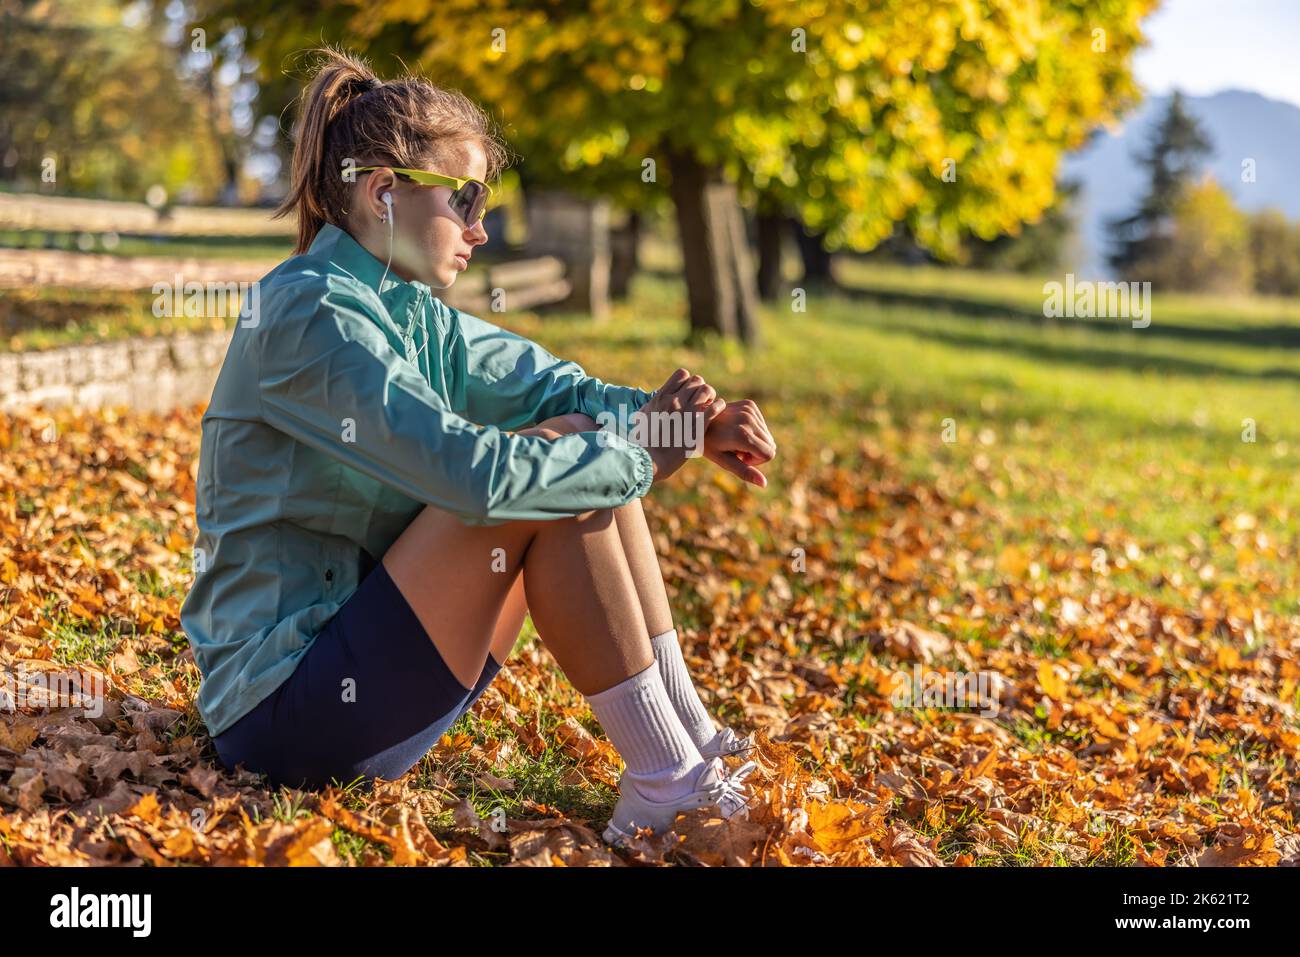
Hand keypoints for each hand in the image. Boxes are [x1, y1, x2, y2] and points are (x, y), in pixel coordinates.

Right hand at [637, 367, 725, 482]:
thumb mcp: (641, 419)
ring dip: (710, 396)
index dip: (688, 381)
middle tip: (701, 400)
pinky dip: (719, 406)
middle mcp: (674, 401)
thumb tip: (648, 406)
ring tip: (709, 405)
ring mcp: (687, 413)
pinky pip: (714, 407)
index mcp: (661, 397)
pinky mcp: (697, 427)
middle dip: (701, 388)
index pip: (682, 374)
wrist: (649, 459)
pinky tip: (718, 409)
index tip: (688, 392)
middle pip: (697, 380)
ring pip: (707, 390)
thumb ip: (648, 408)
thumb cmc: (643, 442)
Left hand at [703, 399, 775, 486]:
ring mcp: (749, 410)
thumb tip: (764, 484)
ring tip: (734, 438)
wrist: (694, 419)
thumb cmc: (707, 444)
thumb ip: (745, 472)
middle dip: (756, 451)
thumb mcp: (724, 461)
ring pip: (767, 435)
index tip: (740, 457)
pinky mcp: (749, 404)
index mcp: (743, 435)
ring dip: (754, 441)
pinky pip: (762, 425)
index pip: (769, 454)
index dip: (756, 460)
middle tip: (735, 448)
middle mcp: (748, 420)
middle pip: (770, 444)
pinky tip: (735, 429)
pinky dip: (753, 430)